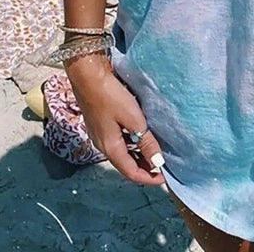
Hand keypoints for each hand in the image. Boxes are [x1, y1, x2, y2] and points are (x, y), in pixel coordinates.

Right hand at [65, 53, 164, 185]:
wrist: (88, 76)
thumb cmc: (111, 96)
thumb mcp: (133, 118)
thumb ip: (145, 141)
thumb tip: (157, 162)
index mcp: (110, 148)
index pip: (131, 173)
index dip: (149, 178)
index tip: (166, 178)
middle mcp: (103, 146)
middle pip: (126, 165)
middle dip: (144, 168)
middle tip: (163, 166)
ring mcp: (100, 135)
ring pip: (122, 153)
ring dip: (138, 156)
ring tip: (156, 152)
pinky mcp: (100, 124)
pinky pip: (119, 142)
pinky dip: (132, 145)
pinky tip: (141, 136)